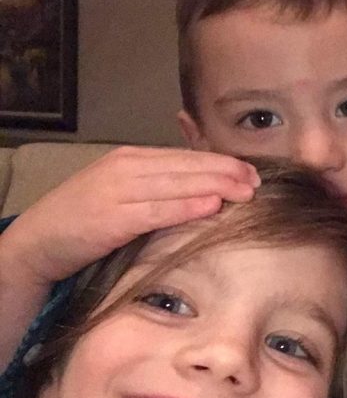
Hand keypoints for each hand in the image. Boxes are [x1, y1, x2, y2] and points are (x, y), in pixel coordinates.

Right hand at [0, 146, 260, 288]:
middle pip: (186, 167)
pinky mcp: (111, 218)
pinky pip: (156, 211)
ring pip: (176, 185)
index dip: (220, 162)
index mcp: (131, 158)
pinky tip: (211, 207)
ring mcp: (117, 191)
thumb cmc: (86, 218)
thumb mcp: (123, 191)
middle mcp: (125, 168)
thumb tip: (204, 188)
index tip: (251, 170)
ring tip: (246, 191)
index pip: (184, 157)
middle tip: (258, 181)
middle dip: (226, 172)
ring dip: (215, 187)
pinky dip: (186, 207)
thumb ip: (159, 185)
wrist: (38, 241)